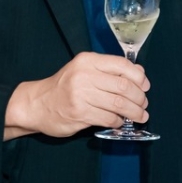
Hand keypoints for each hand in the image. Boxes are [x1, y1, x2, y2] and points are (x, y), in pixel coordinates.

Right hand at [4, 52, 147, 138]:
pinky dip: (118, 121)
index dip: (139, 77)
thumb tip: (139, 73)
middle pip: (123, 86)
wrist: (36, 104)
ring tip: (139, 116)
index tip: (145, 86)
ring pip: (119, 104)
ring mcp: (81, 95)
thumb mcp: (83, 70)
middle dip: (139, 98)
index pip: (122, 65)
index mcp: (87, 61)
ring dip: (134, 112)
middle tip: (143, 105)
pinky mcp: (79, 113)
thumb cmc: (63, 87)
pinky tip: (119, 121)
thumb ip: (109, 71)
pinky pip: (108, 118)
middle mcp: (84, 75)